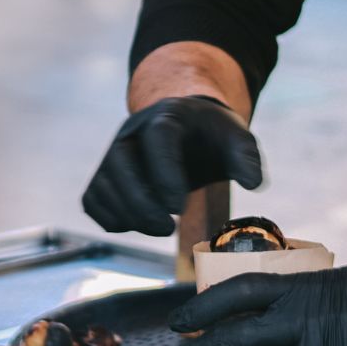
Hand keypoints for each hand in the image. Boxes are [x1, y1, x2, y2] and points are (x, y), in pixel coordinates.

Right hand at [82, 95, 262, 235]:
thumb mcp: (236, 138)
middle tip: (168, 227)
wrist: (187, 128)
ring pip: (103, 185)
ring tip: (160, 228)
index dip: (165, 173)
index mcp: (167, 117)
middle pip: (120, 163)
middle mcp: (132, 132)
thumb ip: (246, 157)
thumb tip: (253, 183)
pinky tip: (136, 225)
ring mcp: (114, 154)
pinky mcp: (105, 175)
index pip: (158, 138)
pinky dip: (110, 218)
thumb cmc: (212, 137)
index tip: (178, 207)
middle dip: (141, 202)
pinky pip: (93, 200)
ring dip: (127, 214)